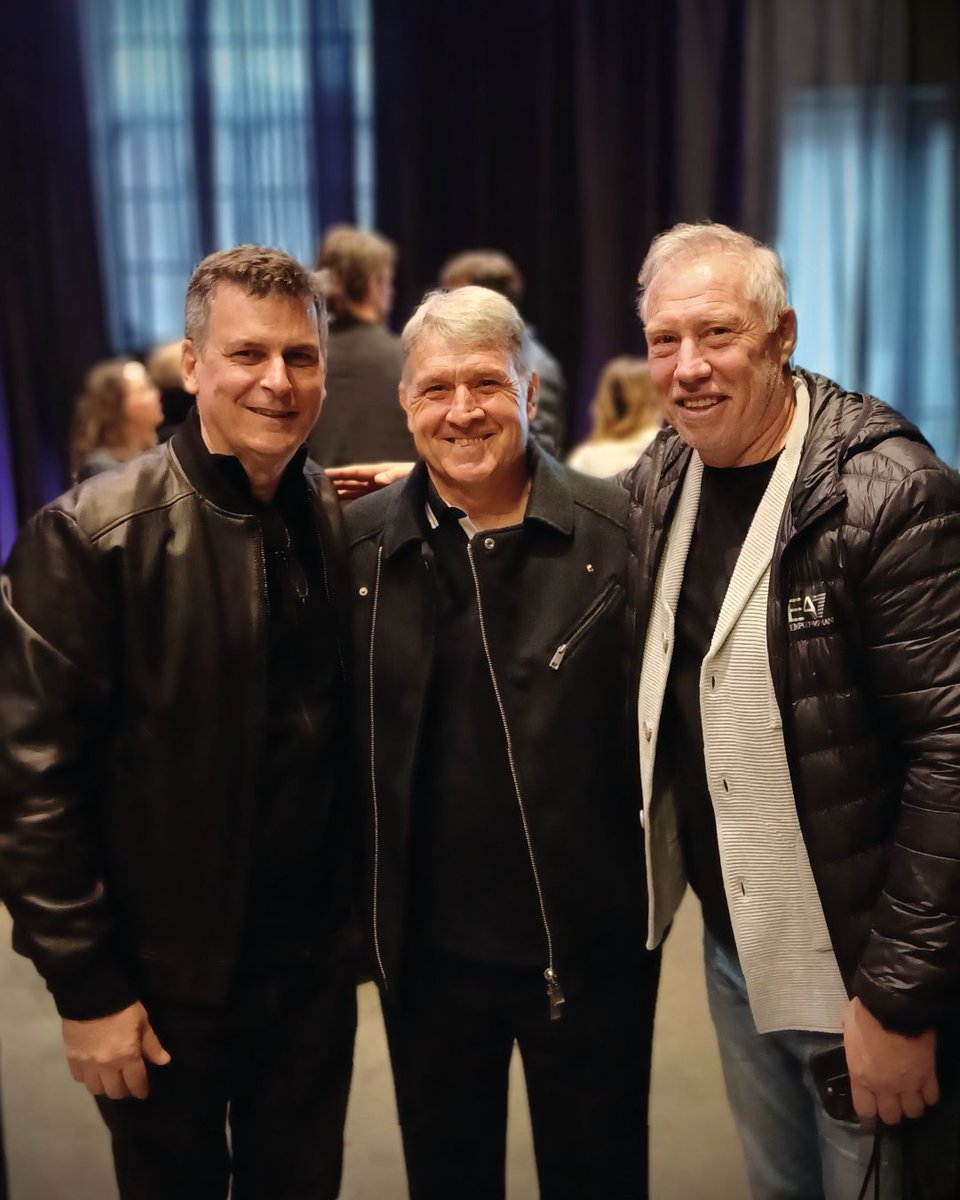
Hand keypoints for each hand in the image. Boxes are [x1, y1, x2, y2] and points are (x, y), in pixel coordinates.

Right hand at [62, 1001, 170, 1099]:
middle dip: (123, 1091)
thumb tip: (164, 1061)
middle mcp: (107, 1065)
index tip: (142, 1093)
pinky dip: (87, 1078)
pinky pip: (79, 1079)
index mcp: (127, 1056)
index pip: (136, 1083)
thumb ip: (151, 1045)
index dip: (141, 1090)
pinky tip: (93, 1071)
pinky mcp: (72, 1059)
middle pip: (114, 1092)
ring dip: (104, 1087)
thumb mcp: (143, 1022)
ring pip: (95, 1089)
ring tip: (109, 1079)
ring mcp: (87, 1064)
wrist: (92, 995)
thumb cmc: (123, 1008)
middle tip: (127, 1085)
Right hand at [324, 461, 413, 499]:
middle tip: (317, 485)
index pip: (356, 472)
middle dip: (336, 482)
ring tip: (325, 496)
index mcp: (379, 472)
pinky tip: (342, 506)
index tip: (325, 473)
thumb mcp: (406, 474)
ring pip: (354, 490)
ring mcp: (377, 489)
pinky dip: (351, 501)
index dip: (341, 473)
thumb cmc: (417, 477)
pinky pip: (362, 499)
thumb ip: (394, 475)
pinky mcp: (380, 499)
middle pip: (351, 481)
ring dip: (341, 492)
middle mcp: (375, 480)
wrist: (430, 488)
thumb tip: (378, 478)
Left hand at [842, 996, 938, 1122]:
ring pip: (914, 1111)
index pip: (865, 1110)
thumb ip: (855, 1050)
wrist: (892, 1007)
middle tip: (893, 1100)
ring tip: (910, 1094)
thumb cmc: (865, 1015)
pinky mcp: (928, 1075)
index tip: (872, 1108)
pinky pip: (932, 1096)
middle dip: (892, 1111)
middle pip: (891, 1116)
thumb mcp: (850, 1033)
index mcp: (861, 1076)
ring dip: (912, 1104)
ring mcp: (908, 1083)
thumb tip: (859, 1049)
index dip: (869, 1111)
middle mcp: (885, 1086)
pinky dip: (929, 1094)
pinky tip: (925, 1087)